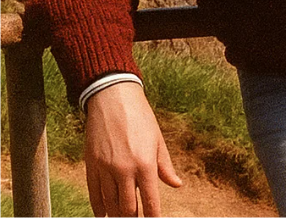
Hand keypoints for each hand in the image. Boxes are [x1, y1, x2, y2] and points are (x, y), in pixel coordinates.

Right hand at [84, 81, 181, 217]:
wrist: (113, 97)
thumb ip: (165, 166)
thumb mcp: (157, 139)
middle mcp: (125, 169)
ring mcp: (105, 168)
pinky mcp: (91, 164)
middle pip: (128, 209)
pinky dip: (99, 208)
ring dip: (116, 216)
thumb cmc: (140, 117)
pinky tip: (104, 214)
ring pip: (110, 205)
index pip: (150, 202)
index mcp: (145, 163)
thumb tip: (176, 184)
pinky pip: (94, 194)